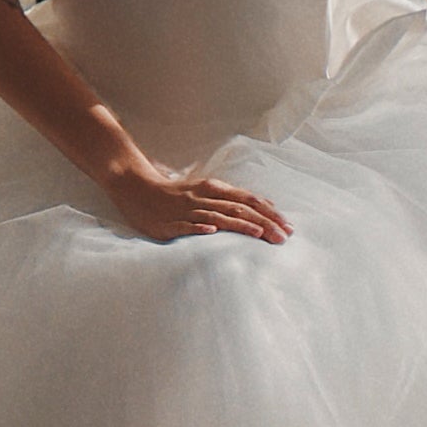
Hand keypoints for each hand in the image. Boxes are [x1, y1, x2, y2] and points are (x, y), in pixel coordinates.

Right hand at [104, 157, 291, 247]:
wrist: (138, 189)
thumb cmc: (178, 194)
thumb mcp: (208, 192)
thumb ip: (234, 199)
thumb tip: (266, 206)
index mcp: (214, 188)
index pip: (248, 200)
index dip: (269, 213)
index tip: (288, 227)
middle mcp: (204, 197)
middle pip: (239, 209)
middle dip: (263, 223)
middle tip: (283, 238)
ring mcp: (187, 209)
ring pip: (217, 216)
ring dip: (240, 226)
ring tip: (259, 235)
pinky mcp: (170, 222)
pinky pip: (187, 224)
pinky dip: (199, 227)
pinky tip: (211, 232)